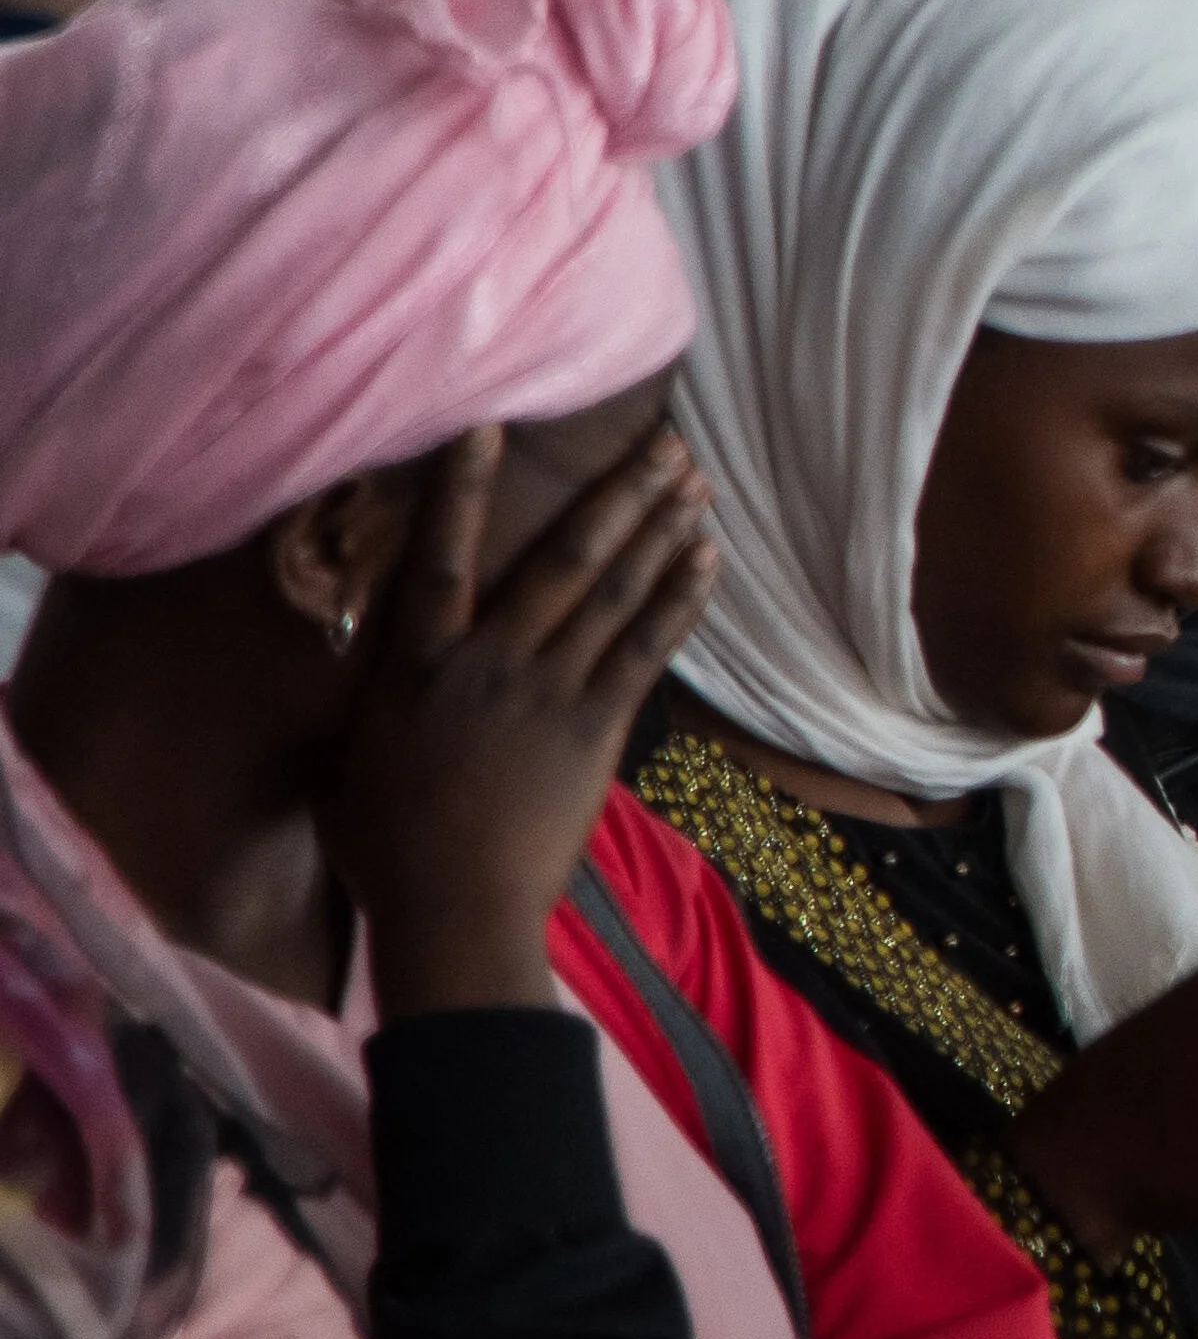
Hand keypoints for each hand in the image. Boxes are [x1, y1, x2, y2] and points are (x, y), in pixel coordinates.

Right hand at [323, 430, 720, 1017]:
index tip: (493, 428)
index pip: (441, 557)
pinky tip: (707, 559)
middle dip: (617, 494)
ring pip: (612, 592)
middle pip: (561, 559)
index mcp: (416, 666)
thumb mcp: (348, 763)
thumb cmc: (384, 850)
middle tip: (664, 441)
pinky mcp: (595, 730)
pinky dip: (678, 599)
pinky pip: (646, 649)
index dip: (465, 489)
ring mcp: (545, 693)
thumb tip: (355, 673)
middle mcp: (486, 663)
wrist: (450, 911)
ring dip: (659, 531)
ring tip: (697, 480)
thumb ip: (366, 706)